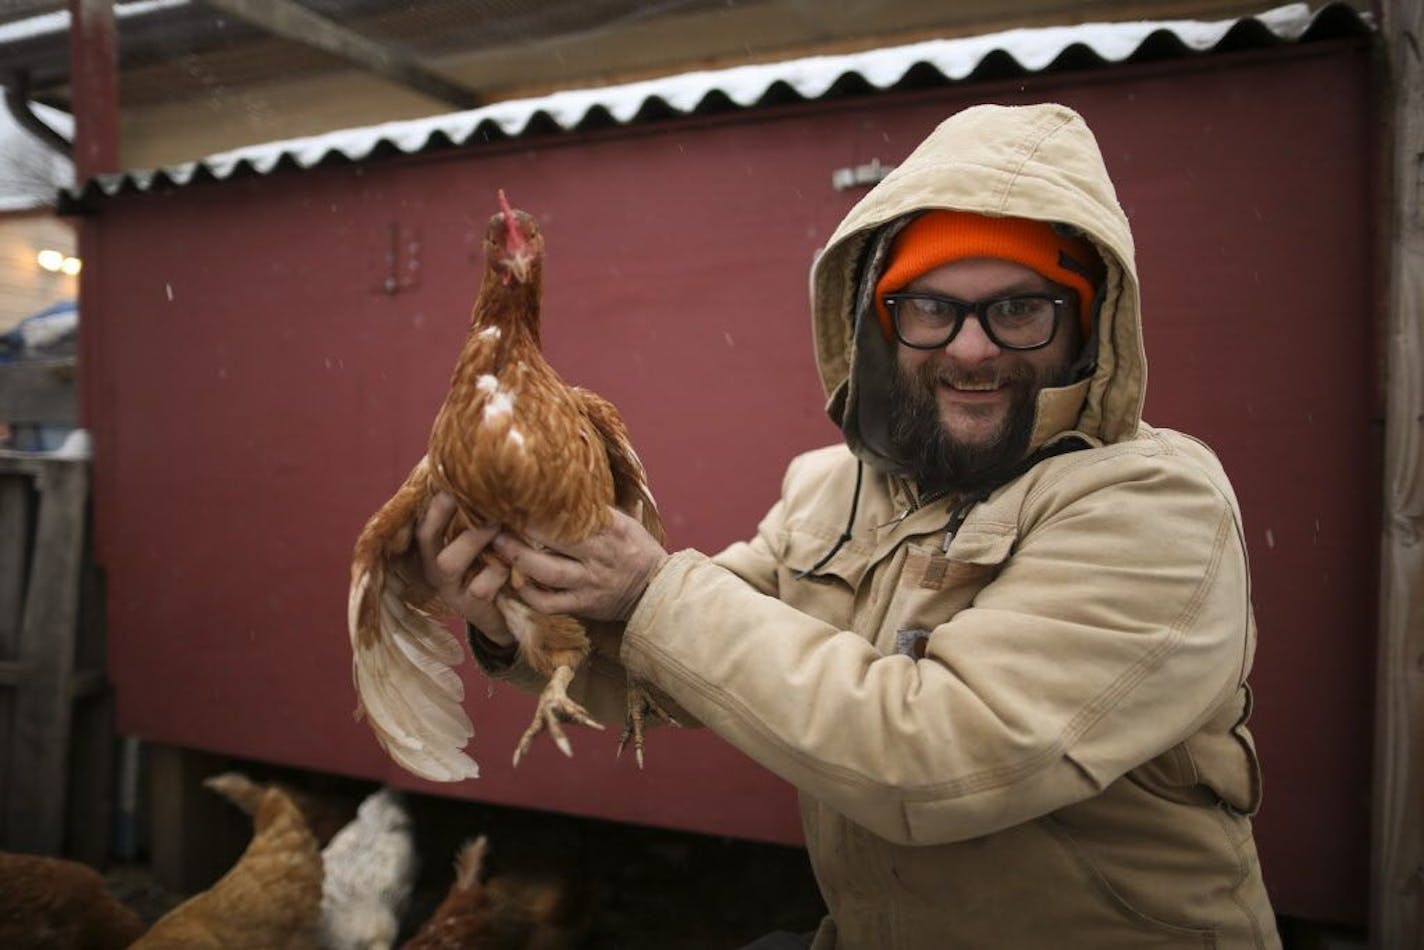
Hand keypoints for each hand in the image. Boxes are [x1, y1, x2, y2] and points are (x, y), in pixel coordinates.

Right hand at [417, 492, 514, 646]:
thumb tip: (484, 472)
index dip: (433, 501)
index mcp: (434, 548)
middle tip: (474, 492)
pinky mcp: (471, 608)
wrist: (507, 616)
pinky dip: (499, 572)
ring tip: (497, 524)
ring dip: (474, 539)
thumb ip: (477, 517)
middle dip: (444, 513)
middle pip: (427, 536)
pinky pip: (482, 586)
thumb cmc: (493, 567)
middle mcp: (435, 567)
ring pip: (449, 562)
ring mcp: (451, 589)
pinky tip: (516, 565)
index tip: (449, 479)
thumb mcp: (482, 543)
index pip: (423, 519)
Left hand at [492, 507, 668, 621]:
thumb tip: (574, 479)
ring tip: (497, 545)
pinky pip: (549, 603)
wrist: (655, 592)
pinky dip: (529, 594)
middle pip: (556, 538)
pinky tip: (515, 582)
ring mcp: (590, 581)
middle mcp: (600, 554)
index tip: (523, 493)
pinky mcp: (583, 605)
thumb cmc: (638, 551)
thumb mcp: (627, 522)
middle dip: (524, 527)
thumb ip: (601, 507)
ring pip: (547, 571)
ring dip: (518, 558)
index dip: (546, 504)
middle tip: (497, 515)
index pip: (578, 511)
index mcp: (613, 528)